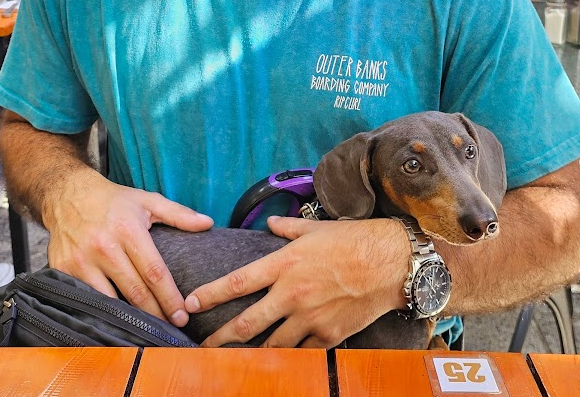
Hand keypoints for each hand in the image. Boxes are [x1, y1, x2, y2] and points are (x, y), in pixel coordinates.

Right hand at [44, 167, 212, 325]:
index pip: (154, 272)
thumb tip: (208, 223)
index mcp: (128, 229)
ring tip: (148, 332)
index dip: (170, 297)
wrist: (67, 195)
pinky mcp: (64, 271)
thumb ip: (178, 214)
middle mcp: (104, 247)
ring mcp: (82, 261)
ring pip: (110, 301)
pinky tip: (117, 323)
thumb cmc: (113, 200)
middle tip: (171, 330)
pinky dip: (103, 313)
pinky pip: (88, 299)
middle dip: (156, 314)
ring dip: (130, 320)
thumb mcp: (147, 200)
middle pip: (135, 292)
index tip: (182, 314)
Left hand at [185, 216, 406, 346]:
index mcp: (285, 263)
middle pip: (248, 322)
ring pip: (272, 344)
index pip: (238, 281)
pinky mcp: (328, 335)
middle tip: (203, 346)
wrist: (389, 262)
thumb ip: (288, 227)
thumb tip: (270, 223)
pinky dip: (290, 354)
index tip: (190, 302)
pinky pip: (301, 351)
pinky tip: (281, 358)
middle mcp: (292, 293)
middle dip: (221, 336)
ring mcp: (310, 318)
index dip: (211, 294)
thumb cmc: (353, 239)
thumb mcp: (315, 228)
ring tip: (238, 358)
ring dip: (254, 351)